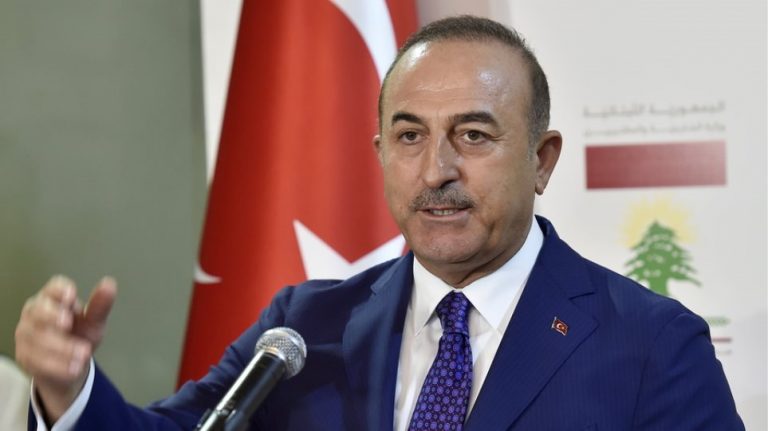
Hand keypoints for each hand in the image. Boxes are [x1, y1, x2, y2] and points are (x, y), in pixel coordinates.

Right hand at [15, 275, 117, 421]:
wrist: (67, 365)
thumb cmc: (79, 334)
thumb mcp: (93, 321)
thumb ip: (100, 305)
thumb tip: (109, 282)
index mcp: (54, 298)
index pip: (53, 288)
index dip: (59, 290)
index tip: (71, 296)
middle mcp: (35, 312)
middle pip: (38, 310)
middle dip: (51, 316)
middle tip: (67, 323)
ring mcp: (26, 334)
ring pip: (38, 338)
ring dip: (62, 347)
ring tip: (83, 354)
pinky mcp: (24, 356)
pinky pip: (37, 360)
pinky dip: (58, 365)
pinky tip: (73, 368)